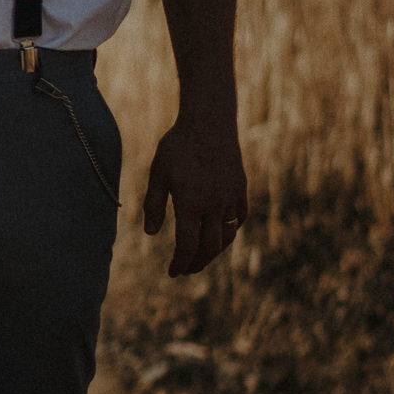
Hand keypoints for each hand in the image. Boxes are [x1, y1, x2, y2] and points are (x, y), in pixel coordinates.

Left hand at [142, 114, 247, 277]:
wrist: (209, 122)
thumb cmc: (178, 146)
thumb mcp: (158, 173)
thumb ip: (154, 205)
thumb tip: (151, 233)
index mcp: (190, 203)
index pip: (187, 246)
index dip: (180, 264)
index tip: (173, 272)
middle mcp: (214, 205)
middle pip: (208, 248)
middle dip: (196, 263)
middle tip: (186, 270)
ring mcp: (231, 198)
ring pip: (226, 237)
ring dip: (213, 252)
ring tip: (200, 256)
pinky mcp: (241, 190)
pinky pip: (238, 219)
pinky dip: (229, 232)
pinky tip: (218, 234)